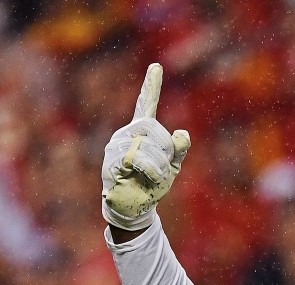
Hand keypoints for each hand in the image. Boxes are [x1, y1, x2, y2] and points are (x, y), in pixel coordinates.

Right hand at [101, 63, 190, 230]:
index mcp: (141, 132)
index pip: (146, 105)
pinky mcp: (112, 162)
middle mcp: (126, 134)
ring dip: (160, 167)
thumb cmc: (151, 184)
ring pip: (147, 146)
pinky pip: (137, 159)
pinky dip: (152, 171)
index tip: (156, 67)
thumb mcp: (172, 165)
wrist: (135, 207)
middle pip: (153, 128)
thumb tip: (183, 134)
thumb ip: (179, 149)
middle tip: (166, 167)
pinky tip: (150, 180)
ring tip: (154, 179)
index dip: (151, 86)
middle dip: (166, 149)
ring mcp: (116, 146)